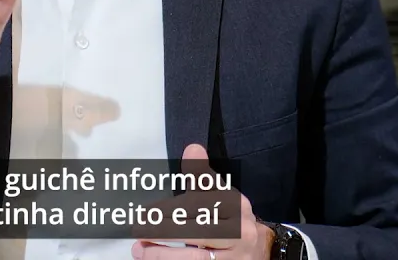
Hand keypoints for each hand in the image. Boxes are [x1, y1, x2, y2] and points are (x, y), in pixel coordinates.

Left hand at [131, 144, 271, 259]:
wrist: (259, 249)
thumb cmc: (231, 218)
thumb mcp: (221, 193)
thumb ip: (202, 175)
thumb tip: (192, 148)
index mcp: (235, 205)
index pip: (199, 205)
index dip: (170, 209)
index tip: (145, 213)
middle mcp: (239, 232)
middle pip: (197, 232)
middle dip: (163, 232)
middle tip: (137, 231)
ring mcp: (235, 257)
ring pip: (196, 259)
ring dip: (164, 255)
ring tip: (140, 250)